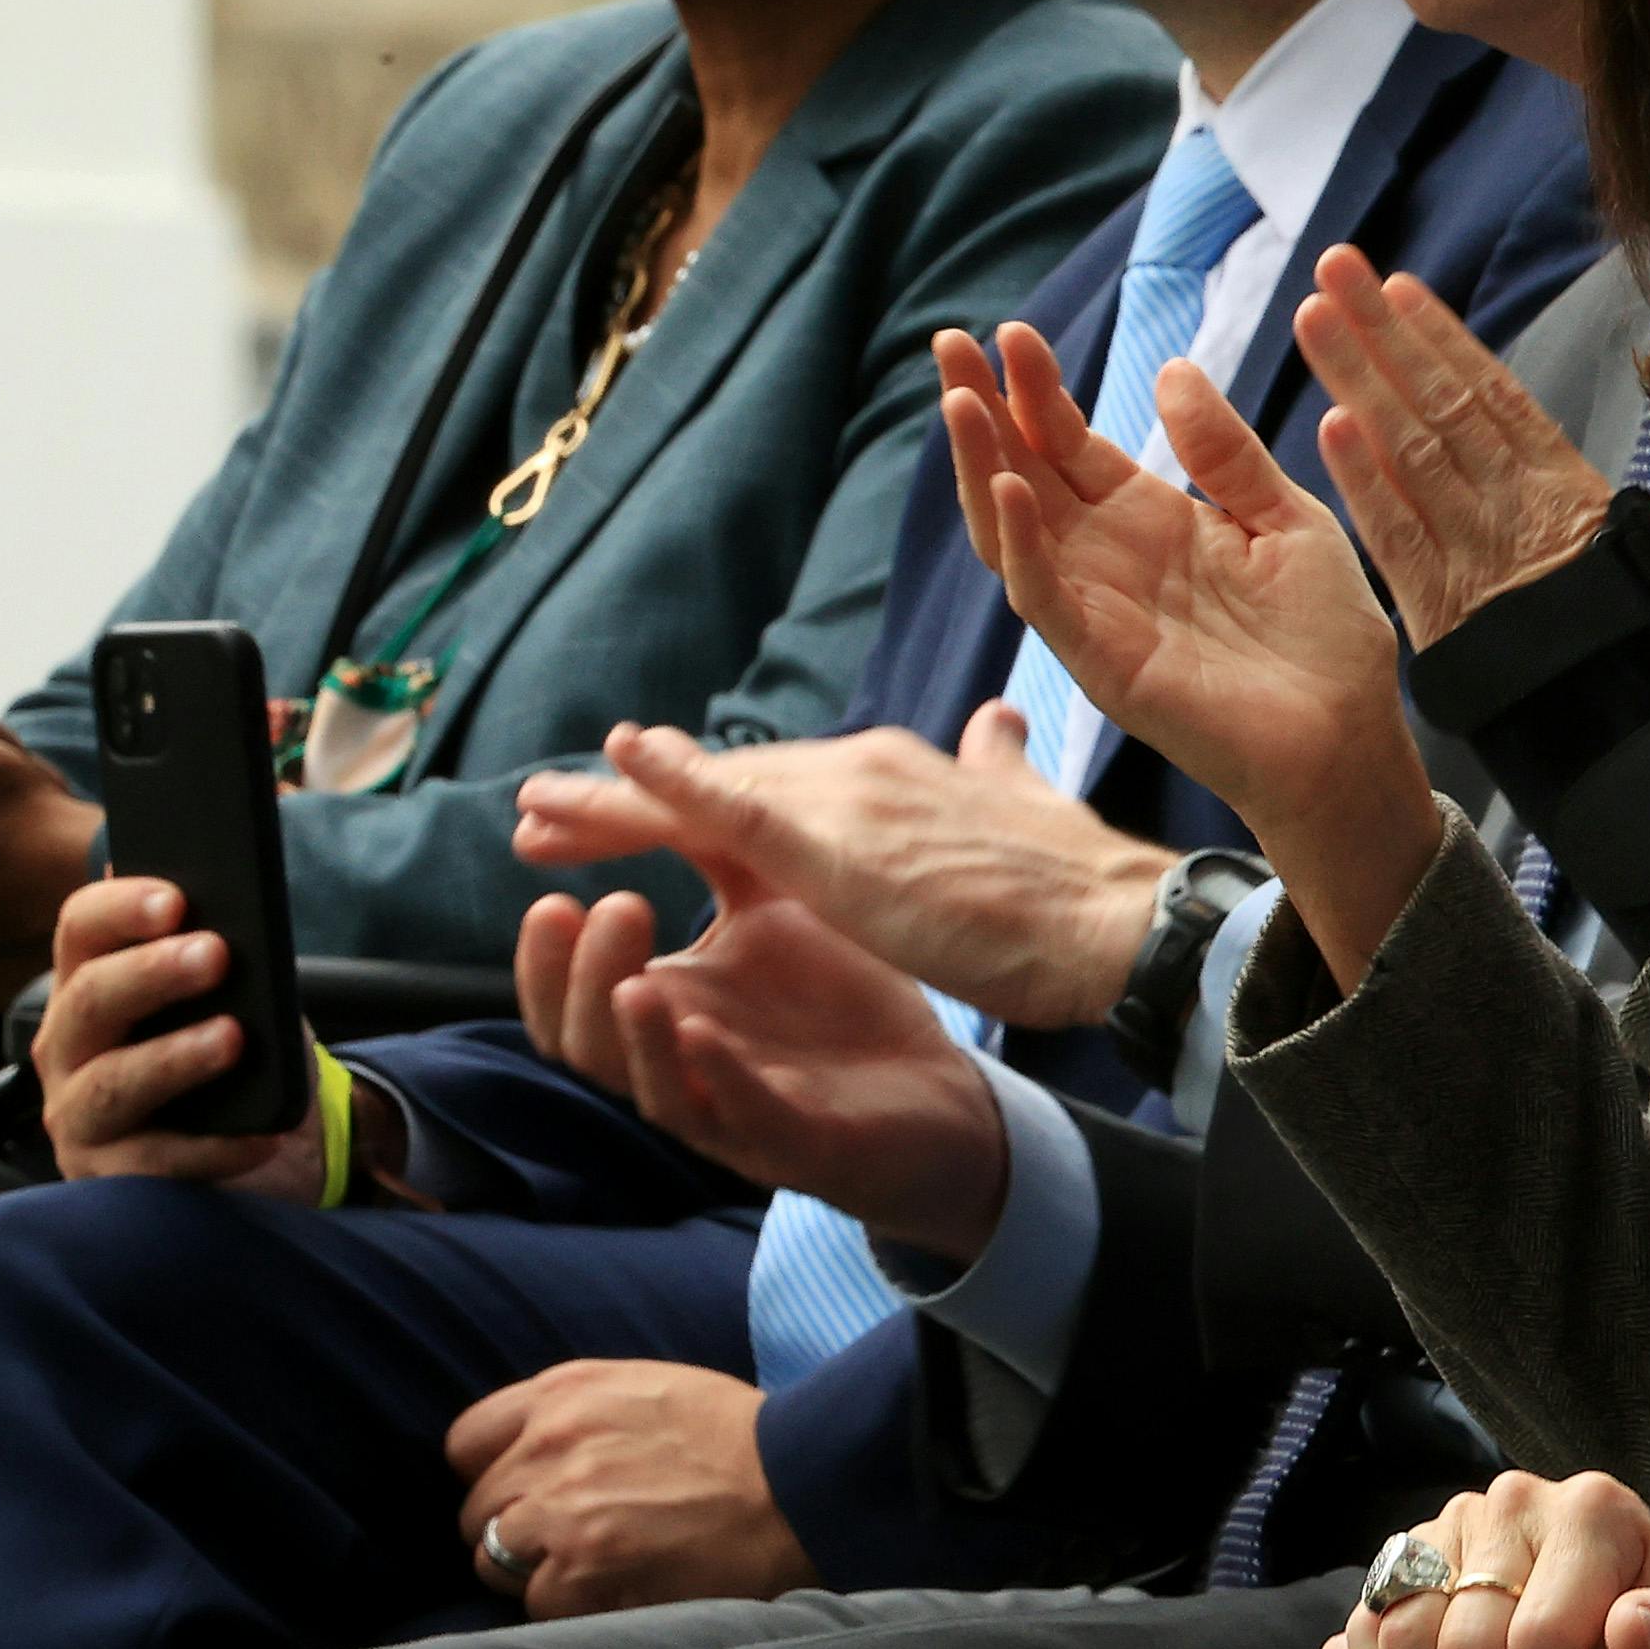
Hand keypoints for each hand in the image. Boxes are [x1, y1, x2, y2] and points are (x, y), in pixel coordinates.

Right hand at [31, 873, 325, 1197]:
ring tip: (234, 1037)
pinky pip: (155, 1161)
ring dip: (174, 1056)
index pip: (82, 928)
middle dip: (153, 973)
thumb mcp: (239, 996)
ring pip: (112, 1083)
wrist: (262, 1136)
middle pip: (91, 1000)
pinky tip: (261, 1136)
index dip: (121, 908)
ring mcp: (78, 1113)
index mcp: (89, 980)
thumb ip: (223, 958)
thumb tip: (237, 920)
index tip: (176, 900)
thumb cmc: (239, 1051)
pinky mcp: (107, 1174)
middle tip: (216, 953)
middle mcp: (68, 1044)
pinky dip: (212, 1148)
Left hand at [442, 1360, 811, 1616]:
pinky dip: (575, 1605)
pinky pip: (539, 1603)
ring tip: (601, 1567)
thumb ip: (576, 1410)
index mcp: (564, 1393)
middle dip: (517, 1529)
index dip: (494, 1474)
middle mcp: (549, 1446)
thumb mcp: (649, 1388)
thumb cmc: (738, 1439)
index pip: (467, 1443)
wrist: (802, 1484)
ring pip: (495, 1561)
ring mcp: (559, 1513)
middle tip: (577, 1539)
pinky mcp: (579, 1573)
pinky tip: (624, 1588)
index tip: (527, 1492)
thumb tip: (523, 1453)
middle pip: (478, 1510)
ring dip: (538, 1571)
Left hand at [512, 709, 1159, 1033]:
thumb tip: (997, 725)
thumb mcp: (1023, 812)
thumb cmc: (1078, 888)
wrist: (1117, 923)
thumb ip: (996, 768)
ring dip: (612, 805)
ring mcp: (851, 799)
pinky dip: (673, 782)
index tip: (625, 804)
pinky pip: (737, 809)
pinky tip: (617, 761)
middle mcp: (863, 767)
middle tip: (538, 813)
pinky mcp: (844, 844)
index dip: (689, 794)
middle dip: (624, 800)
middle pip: (721, 783)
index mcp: (898, 770)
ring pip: (707, 794)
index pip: (768, 783)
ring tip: (532, 819)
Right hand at [521, 859, 1013, 1261]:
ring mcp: (737, 1114)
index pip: (571, 993)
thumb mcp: (781, 912)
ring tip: (634, 980)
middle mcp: (682, 1069)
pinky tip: (705, 1032)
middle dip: (580, 978)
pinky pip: (746, 1120)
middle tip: (596, 906)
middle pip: (587, 1043)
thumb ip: (724, 848)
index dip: (548, 949)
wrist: (944, 1088)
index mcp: (668, 1014)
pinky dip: (722, 1077)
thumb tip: (661, 754)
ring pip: (653, 1093)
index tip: (541, 881)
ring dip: (635, 1036)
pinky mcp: (800, 1146)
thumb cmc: (846, 1003)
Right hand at [938, 326, 1442, 985]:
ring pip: (1012, 532)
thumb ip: (1225, 453)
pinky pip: (1045, 600)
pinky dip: (1023, 546)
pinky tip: (1010, 489)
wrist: (1351, 733)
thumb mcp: (1285, 518)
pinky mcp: (1104, 663)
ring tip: (961, 401)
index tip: (1013, 333)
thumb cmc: (1324, 637)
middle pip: (1023, 475)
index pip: (1071, 445)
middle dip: (983, 411)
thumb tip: (1170, 369)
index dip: (1039, 392)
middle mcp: (1109, 562)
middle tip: (948, 343)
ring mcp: (1098, 612)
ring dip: (982, 467)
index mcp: (1151, 522)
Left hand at [1289, 252, 1619, 640]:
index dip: (1441, 336)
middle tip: (1336, 270)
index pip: (1491, 392)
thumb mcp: (1599, 538)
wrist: (1611, 712)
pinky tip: (1332, 425)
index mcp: (1559, 484)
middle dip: (1385, 334)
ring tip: (1316, 319)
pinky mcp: (1444, 601)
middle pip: (1443, 404)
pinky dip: (1367, 479)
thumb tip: (1487, 410)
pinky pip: (1401, 532)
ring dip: (1361, 380)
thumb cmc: (1604, 625)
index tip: (1396, 287)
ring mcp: (1478, 549)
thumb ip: (1539, 478)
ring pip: (1415, 450)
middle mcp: (1516, 503)